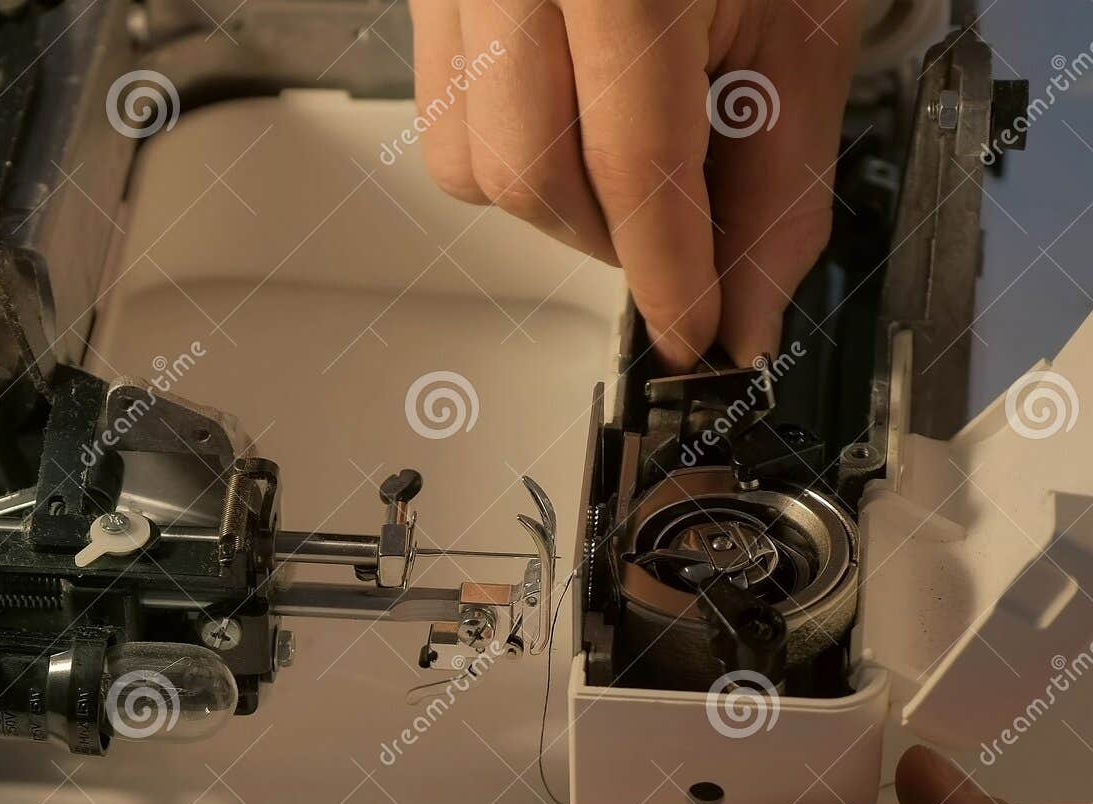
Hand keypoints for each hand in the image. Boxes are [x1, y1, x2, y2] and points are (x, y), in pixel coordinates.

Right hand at [409, 0, 859, 368]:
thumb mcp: (800, 21)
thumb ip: (782, 173)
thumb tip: (748, 305)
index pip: (636, 163)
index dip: (671, 272)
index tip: (694, 333)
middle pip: (536, 176)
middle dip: (616, 240)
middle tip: (677, 244)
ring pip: (473, 165)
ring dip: (557, 204)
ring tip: (623, 166)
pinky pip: (443, 122)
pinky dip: (508, 155)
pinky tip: (568, 122)